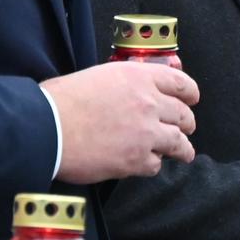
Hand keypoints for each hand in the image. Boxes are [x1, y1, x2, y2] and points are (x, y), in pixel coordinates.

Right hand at [45, 61, 199, 183]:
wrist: (47, 127)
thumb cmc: (61, 100)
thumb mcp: (99, 75)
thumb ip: (126, 80)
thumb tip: (140, 81)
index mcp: (138, 76)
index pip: (180, 83)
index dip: (190, 93)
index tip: (192, 100)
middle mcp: (147, 102)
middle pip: (183, 114)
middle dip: (186, 123)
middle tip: (185, 129)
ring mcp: (145, 132)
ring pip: (178, 142)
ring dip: (182, 148)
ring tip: (184, 153)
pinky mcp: (136, 159)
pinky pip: (156, 164)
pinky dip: (152, 164)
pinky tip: (144, 164)